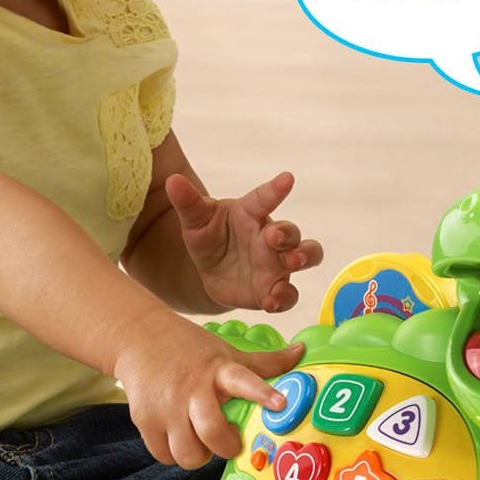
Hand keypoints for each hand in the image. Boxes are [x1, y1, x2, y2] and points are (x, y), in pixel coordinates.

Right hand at [114, 311, 305, 468]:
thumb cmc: (191, 349)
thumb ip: (264, 362)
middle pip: (212, 433)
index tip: (281, 404)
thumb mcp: (226, 352)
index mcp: (218, 370)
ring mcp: (166, 407)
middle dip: (225, 446)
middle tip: (228, 440)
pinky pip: (165, 456)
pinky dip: (174, 453)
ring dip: (198, 454)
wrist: (138, 337)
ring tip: (200, 439)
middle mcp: (192, 389)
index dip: (263, 393)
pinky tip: (179, 436)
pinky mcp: (145, 420)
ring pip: (188, 454)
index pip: (244, 380)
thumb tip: (301, 352)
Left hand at [166, 170, 323, 313]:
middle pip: (292, 231)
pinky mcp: (274, 288)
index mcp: (251, 213)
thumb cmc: (209, 236)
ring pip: (306, 256)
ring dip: (303, 257)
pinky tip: (270, 301)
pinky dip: (284, 297)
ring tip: (291, 263)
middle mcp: (270, 236)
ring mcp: (276, 263)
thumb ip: (188, 202)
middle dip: (288, 233)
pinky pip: (289, 295)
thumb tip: (173, 181)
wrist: (210, 272)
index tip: (287, 178)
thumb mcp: (195, 220)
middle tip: (275, 236)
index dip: (276, 188)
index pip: (265, 198)